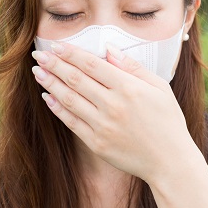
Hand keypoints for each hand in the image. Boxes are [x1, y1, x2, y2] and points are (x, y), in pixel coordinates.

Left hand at [31, 43, 198, 182]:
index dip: (71, 53)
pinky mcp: (96, 144)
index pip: (92, 64)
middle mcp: (113, 105)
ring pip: (69, 99)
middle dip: (55, 65)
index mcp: (129, 88)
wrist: (169, 161)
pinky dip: (57, 108)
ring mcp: (103, 126)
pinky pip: (71, 122)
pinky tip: (48, 97)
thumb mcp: (159, 87)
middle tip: (39, 55)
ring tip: (37, 72)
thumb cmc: (168, 120)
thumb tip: (109, 49)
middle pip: (76, 79)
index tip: (56, 46)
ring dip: (50, 83)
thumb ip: (133, 67)